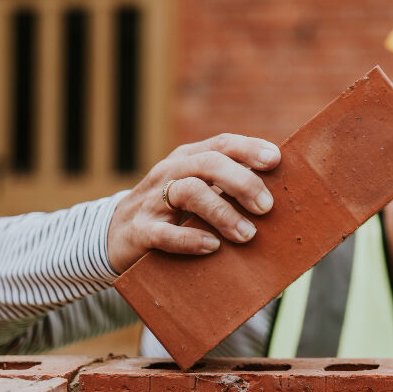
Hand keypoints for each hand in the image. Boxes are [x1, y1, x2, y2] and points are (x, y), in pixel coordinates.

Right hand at [107, 133, 281, 272]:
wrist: (113, 237)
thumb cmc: (172, 213)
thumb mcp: (198, 192)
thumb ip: (229, 189)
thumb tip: (279, 197)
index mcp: (188, 158)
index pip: (222, 144)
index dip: (249, 148)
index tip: (275, 161)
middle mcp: (170, 173)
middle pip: (209, 164)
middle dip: (242, 183)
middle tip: (266, 207)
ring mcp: (152, 201)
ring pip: (190, 192)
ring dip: (223, 213)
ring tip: (247, 234)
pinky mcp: (139, 231)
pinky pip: (164, 233)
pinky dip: (191, 239)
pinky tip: (212, 247)